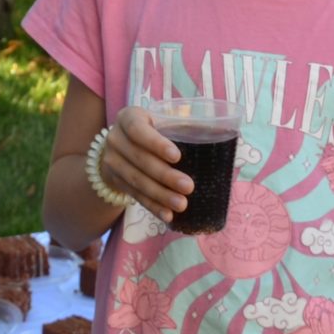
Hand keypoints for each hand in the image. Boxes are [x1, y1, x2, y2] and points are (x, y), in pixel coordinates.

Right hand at [99, 106, 193, 223]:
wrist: (118, 147)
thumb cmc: (151, 130)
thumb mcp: (160, 121)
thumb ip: (181, 125)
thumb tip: (222, 133)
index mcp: (128, 118)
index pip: (138, 130)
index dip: (156, 144)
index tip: (177, 157)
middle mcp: (115, 138)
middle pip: (140, 159)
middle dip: (165, 175)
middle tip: (188, 187)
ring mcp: (112, 161)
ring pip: (137, 181)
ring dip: (160, 195)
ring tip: (182, 204)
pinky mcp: (115, 181)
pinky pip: (135, 196)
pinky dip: (153, 206)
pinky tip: (168, 215)